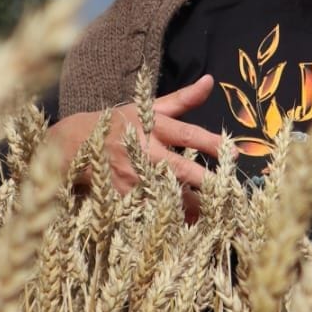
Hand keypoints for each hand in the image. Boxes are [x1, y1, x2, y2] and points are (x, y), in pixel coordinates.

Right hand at [48, 75, 220, 221]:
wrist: (75, 144)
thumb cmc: (119, 123)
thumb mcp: (149, 107)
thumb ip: (183, 99)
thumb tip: (210, 81)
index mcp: (153, 127)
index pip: (188, 134)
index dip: (211, 143)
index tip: (237, 153)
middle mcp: (144, 152)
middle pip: (180, 169)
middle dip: (205, 182)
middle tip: (230, 191)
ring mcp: (131, 177)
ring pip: (166, 196)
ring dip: (191, 207)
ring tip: (216, 216)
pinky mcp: (121, 197)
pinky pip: (149, 211)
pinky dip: (167, 220)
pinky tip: (186, 230)